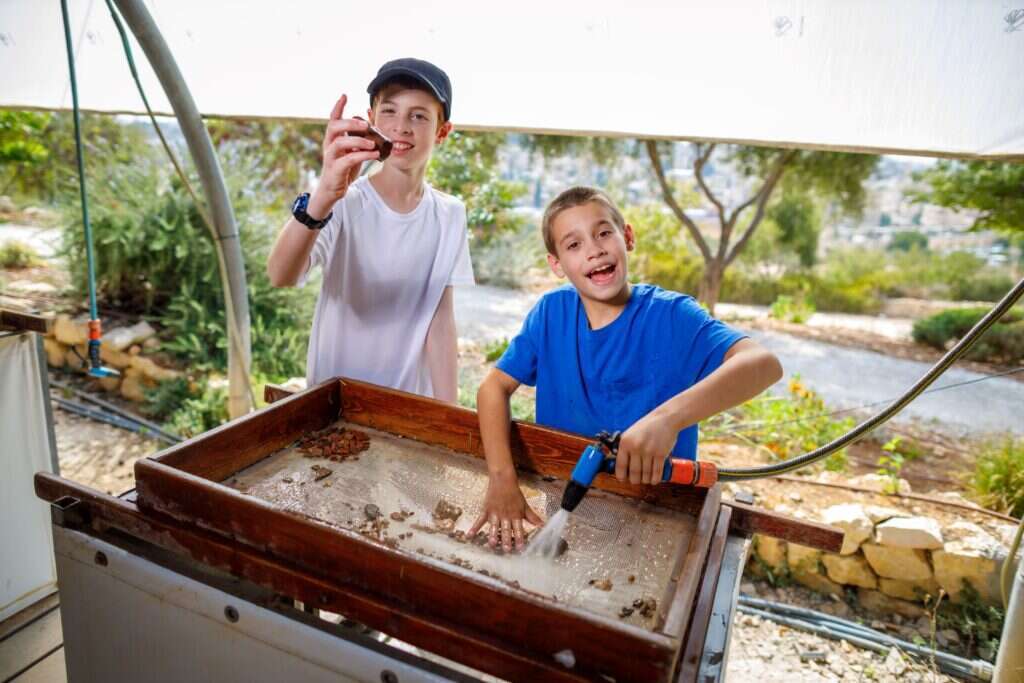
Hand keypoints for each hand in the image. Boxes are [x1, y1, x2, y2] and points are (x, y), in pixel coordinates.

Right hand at [309, 94, 379, 214]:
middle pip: (334, 127)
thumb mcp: (353, 151)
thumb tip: (370, 121)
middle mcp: (329, 145)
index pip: (332, 119)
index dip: (338, 106)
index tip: (344, 95)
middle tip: (366, 125)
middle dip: (350, 123)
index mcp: (333, 138)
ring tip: (372, 144)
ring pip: (340, 143)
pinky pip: (348, 160)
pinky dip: (362, 156)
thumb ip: (360, 138)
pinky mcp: (335, 169)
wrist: (333, 191)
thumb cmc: (343, 169)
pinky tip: (374, 154)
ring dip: (358, 141)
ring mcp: (330, 157)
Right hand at [468, 473, 543, 551]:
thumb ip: (532, 517)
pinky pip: (480, 520)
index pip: (518, 529)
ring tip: (492, 544)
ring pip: (494, 526)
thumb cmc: (515, 494)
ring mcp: (495, 513)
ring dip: (493, 535)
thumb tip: (543, 525)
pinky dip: (474, 527)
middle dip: (506, 540)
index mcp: (515, 515)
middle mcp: (505, 516)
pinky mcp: (486, 510)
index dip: (519, 539)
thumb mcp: (525, 506)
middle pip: (506, 530)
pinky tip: (470, 535)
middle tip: (507, 550)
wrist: (503, 480)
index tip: (520, 548)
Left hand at [615, 411, 678, 484]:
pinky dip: (655, 479)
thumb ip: (626, 447)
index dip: (621, 476)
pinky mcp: (661, 454)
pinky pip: (657, 472)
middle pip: (634, 473)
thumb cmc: (647, 427)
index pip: (620, 465)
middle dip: (635, 480)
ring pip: (646, 474)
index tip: (623, 479)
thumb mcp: (631, 434)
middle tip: (636, 480)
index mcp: (626, 442)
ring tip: (646, 479)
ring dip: (646, 480)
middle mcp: (636, 447)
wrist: (665, 419)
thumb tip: (621, 466)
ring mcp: (649, 451)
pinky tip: (654, 480)